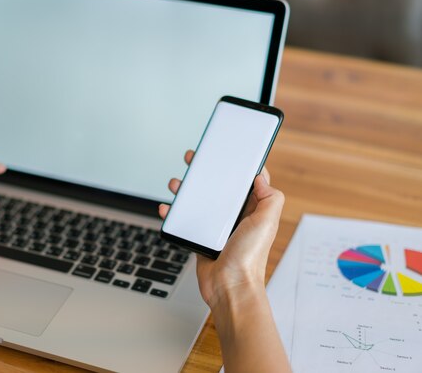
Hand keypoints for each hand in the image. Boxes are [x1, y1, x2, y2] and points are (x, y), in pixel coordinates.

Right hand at [158, 150, 284, 308]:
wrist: (229, 287)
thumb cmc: (249, 259)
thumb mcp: (267, 223)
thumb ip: (270, 198)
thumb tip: (260, 178)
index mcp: (252, 210)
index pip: (246, 181)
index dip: (238, 166)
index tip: (227, 151)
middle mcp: (234, 216)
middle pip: (218, 186)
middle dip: (206, 171)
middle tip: (195, 159)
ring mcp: (215, 227)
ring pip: (198, 200)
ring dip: (186, 190)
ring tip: (177, 183)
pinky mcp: (200, 237)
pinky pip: (185, 220)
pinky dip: (174, 213)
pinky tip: (167, 208)